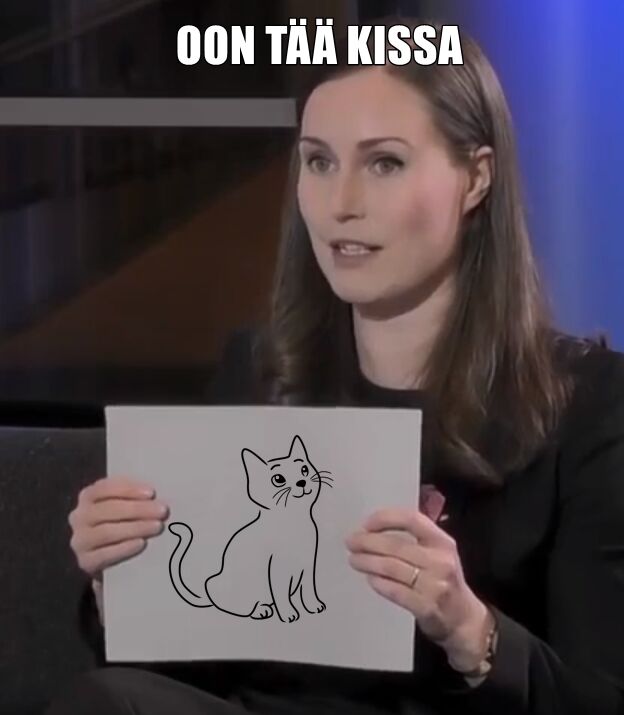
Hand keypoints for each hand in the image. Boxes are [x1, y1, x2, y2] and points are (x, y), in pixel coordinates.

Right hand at [69, 477, 168, 580]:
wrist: (105, 558)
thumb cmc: (120, 523)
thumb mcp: (122, 506)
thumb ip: (133, 498)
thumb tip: (157, 496)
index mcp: (88, 496)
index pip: (105, 488)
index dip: (129, 490)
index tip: (151, 493)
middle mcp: (79, 516)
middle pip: (108, 509)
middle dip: (138, 509)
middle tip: (162, 511)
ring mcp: (80, 540)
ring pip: (107, 532)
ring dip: (135, 528)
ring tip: (157, 527)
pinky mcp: (85, 562)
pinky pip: (104, 554)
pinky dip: (124, 548)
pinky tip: (141, 544)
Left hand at [346, 507, 491, 668]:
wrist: (464, 619)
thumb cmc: (444, 579)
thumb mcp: (439, 552)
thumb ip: (415, 536)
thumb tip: (375, 527)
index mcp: (442, 541)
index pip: (411, 520)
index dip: (385, 519)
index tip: (366, 524)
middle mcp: (440, 560)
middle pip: (395, 545)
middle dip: (367, 542)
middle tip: (350, 542)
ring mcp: (434, 585)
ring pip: (391, 568)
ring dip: (367, 562)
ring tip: (354, 560)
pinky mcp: (426, 606)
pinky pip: (394, 590)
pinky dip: (378, 583)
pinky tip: (369, 578)